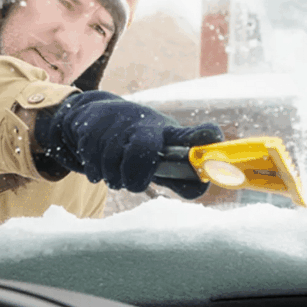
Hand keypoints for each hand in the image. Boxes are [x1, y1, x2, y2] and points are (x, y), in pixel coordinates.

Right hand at [34, 91, 223, 197]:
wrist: (98, 116)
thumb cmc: (140, 141)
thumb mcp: (161, 153)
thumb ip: (179, 176)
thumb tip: (198, 190)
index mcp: (167, 133)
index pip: (190, 135)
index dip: (202, 136)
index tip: (213, 137)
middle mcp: (144, 124)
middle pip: (142, 151)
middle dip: (135, 176)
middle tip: (133, 184)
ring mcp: (117, 123)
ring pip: (113, 163)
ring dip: (114, 178)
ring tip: (117, 174)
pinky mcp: (93, 126)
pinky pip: (94, 163)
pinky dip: (97, 172)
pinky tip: (101, 165)